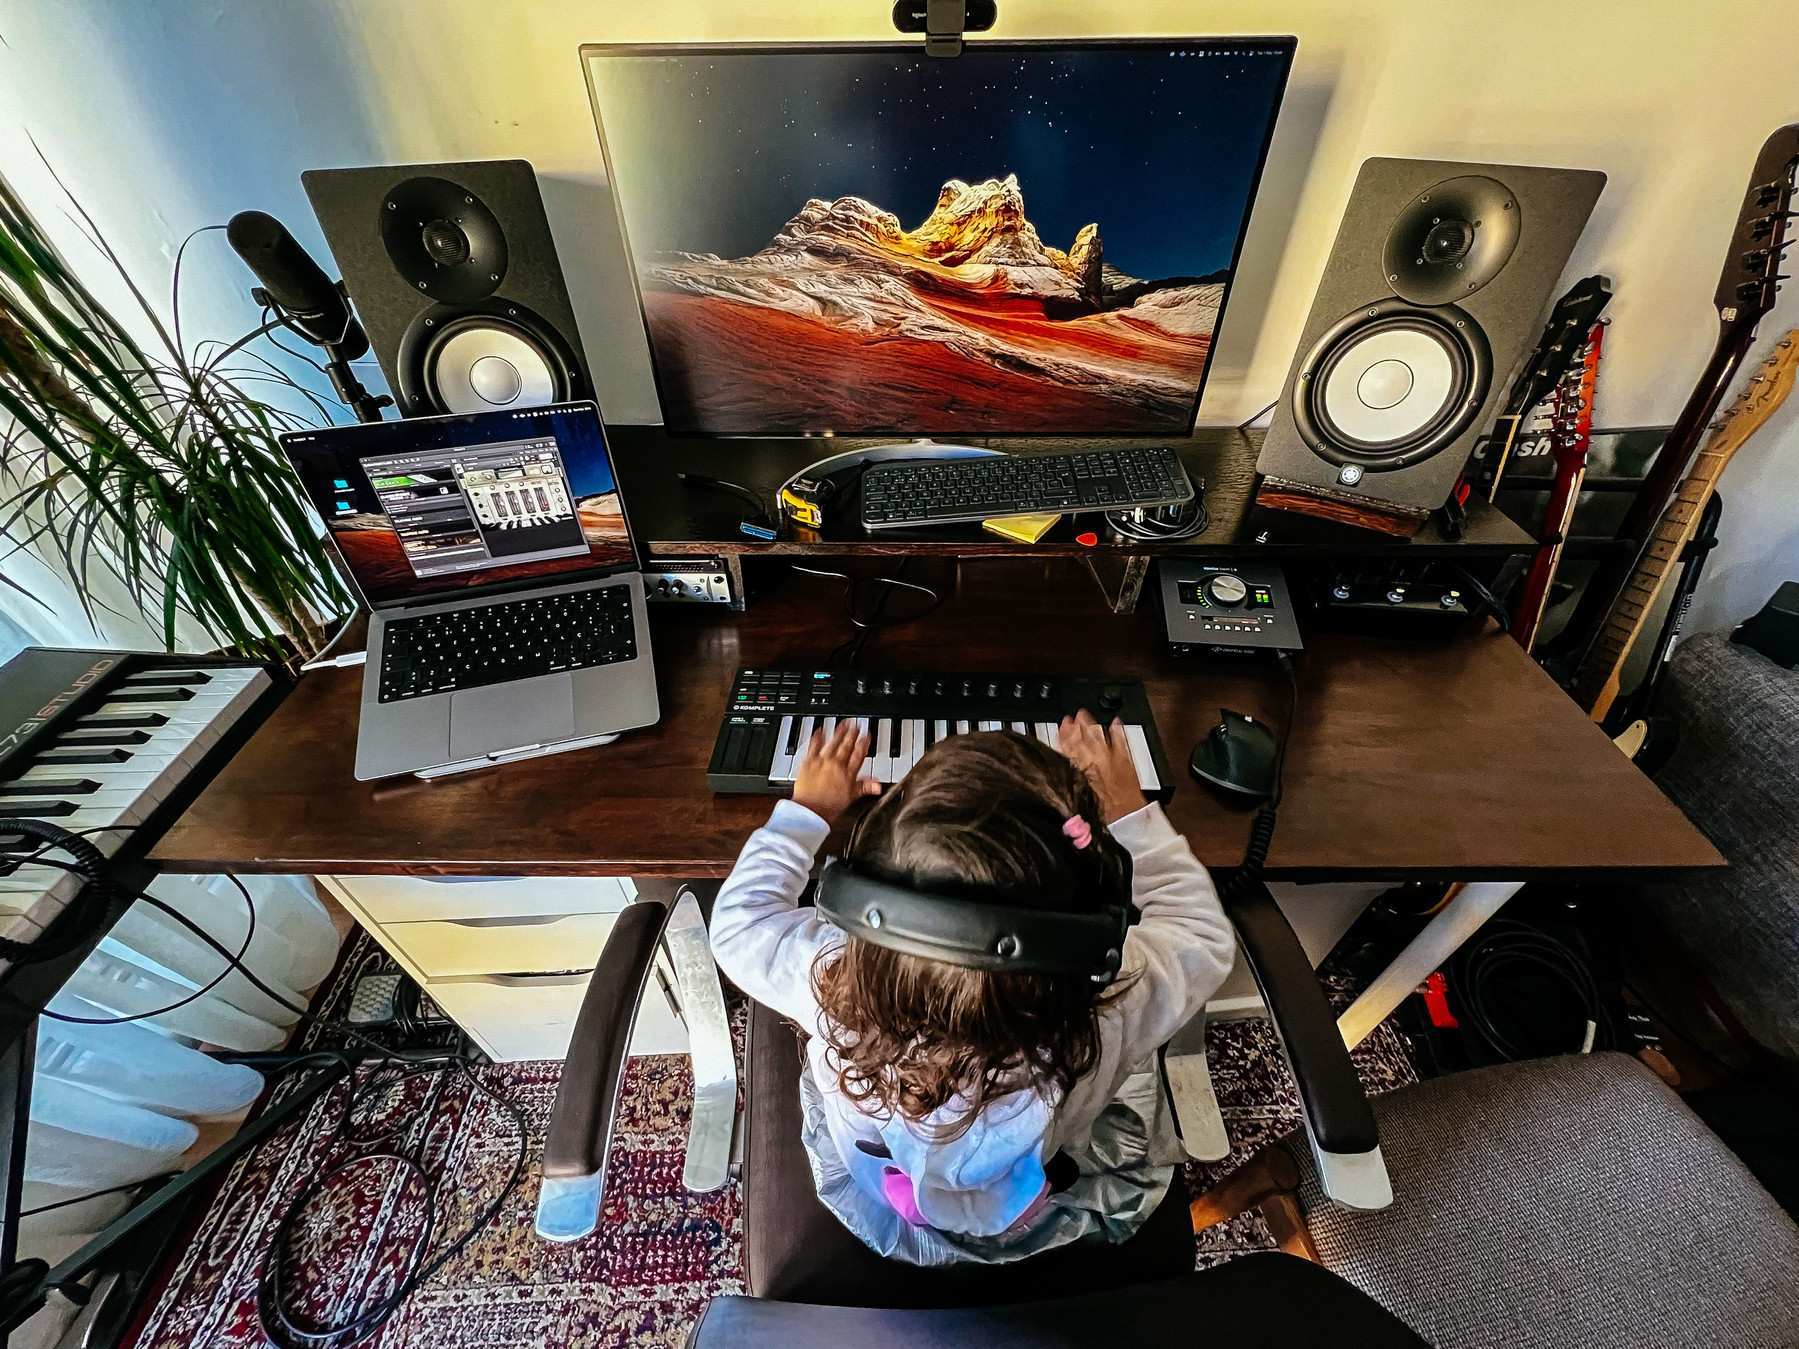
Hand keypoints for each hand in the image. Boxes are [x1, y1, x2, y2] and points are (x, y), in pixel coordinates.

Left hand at [792, 719, 880, 823]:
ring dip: (840, 732)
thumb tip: (878, 785)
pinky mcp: (809, 762)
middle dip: (853, 734)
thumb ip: (865, 787)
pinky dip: (818, 737)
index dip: (864, 744)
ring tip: (844, 723)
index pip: (859, 755)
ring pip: (833, 743)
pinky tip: (821, 729)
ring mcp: (822, 762)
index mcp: (848, 774)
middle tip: (857, 725)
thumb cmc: (829, 808)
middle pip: (847, 746)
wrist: (810, 811)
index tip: (867, 736)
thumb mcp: (851, 798)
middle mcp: (836, 765)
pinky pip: (814, 746)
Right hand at [1058, 708, 1145, 824]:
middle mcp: (1094, 759)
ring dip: (1090, 725)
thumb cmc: (1103, 811)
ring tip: (1085, 716)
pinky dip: (1118, 729)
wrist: (1125, 814)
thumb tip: (1061, 771)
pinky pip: (1121, 739)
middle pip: (1082, 738)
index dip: (1064, 736)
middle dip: (1076, 727)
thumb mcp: (1079, 795)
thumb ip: (1071, 779)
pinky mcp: (1125, 758)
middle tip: (1071, 718)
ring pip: (1098, 735)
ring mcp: (1110, 756)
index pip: (1069, 747)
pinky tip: (1115, 721)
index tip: (1061, 726)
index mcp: (1081, 767)